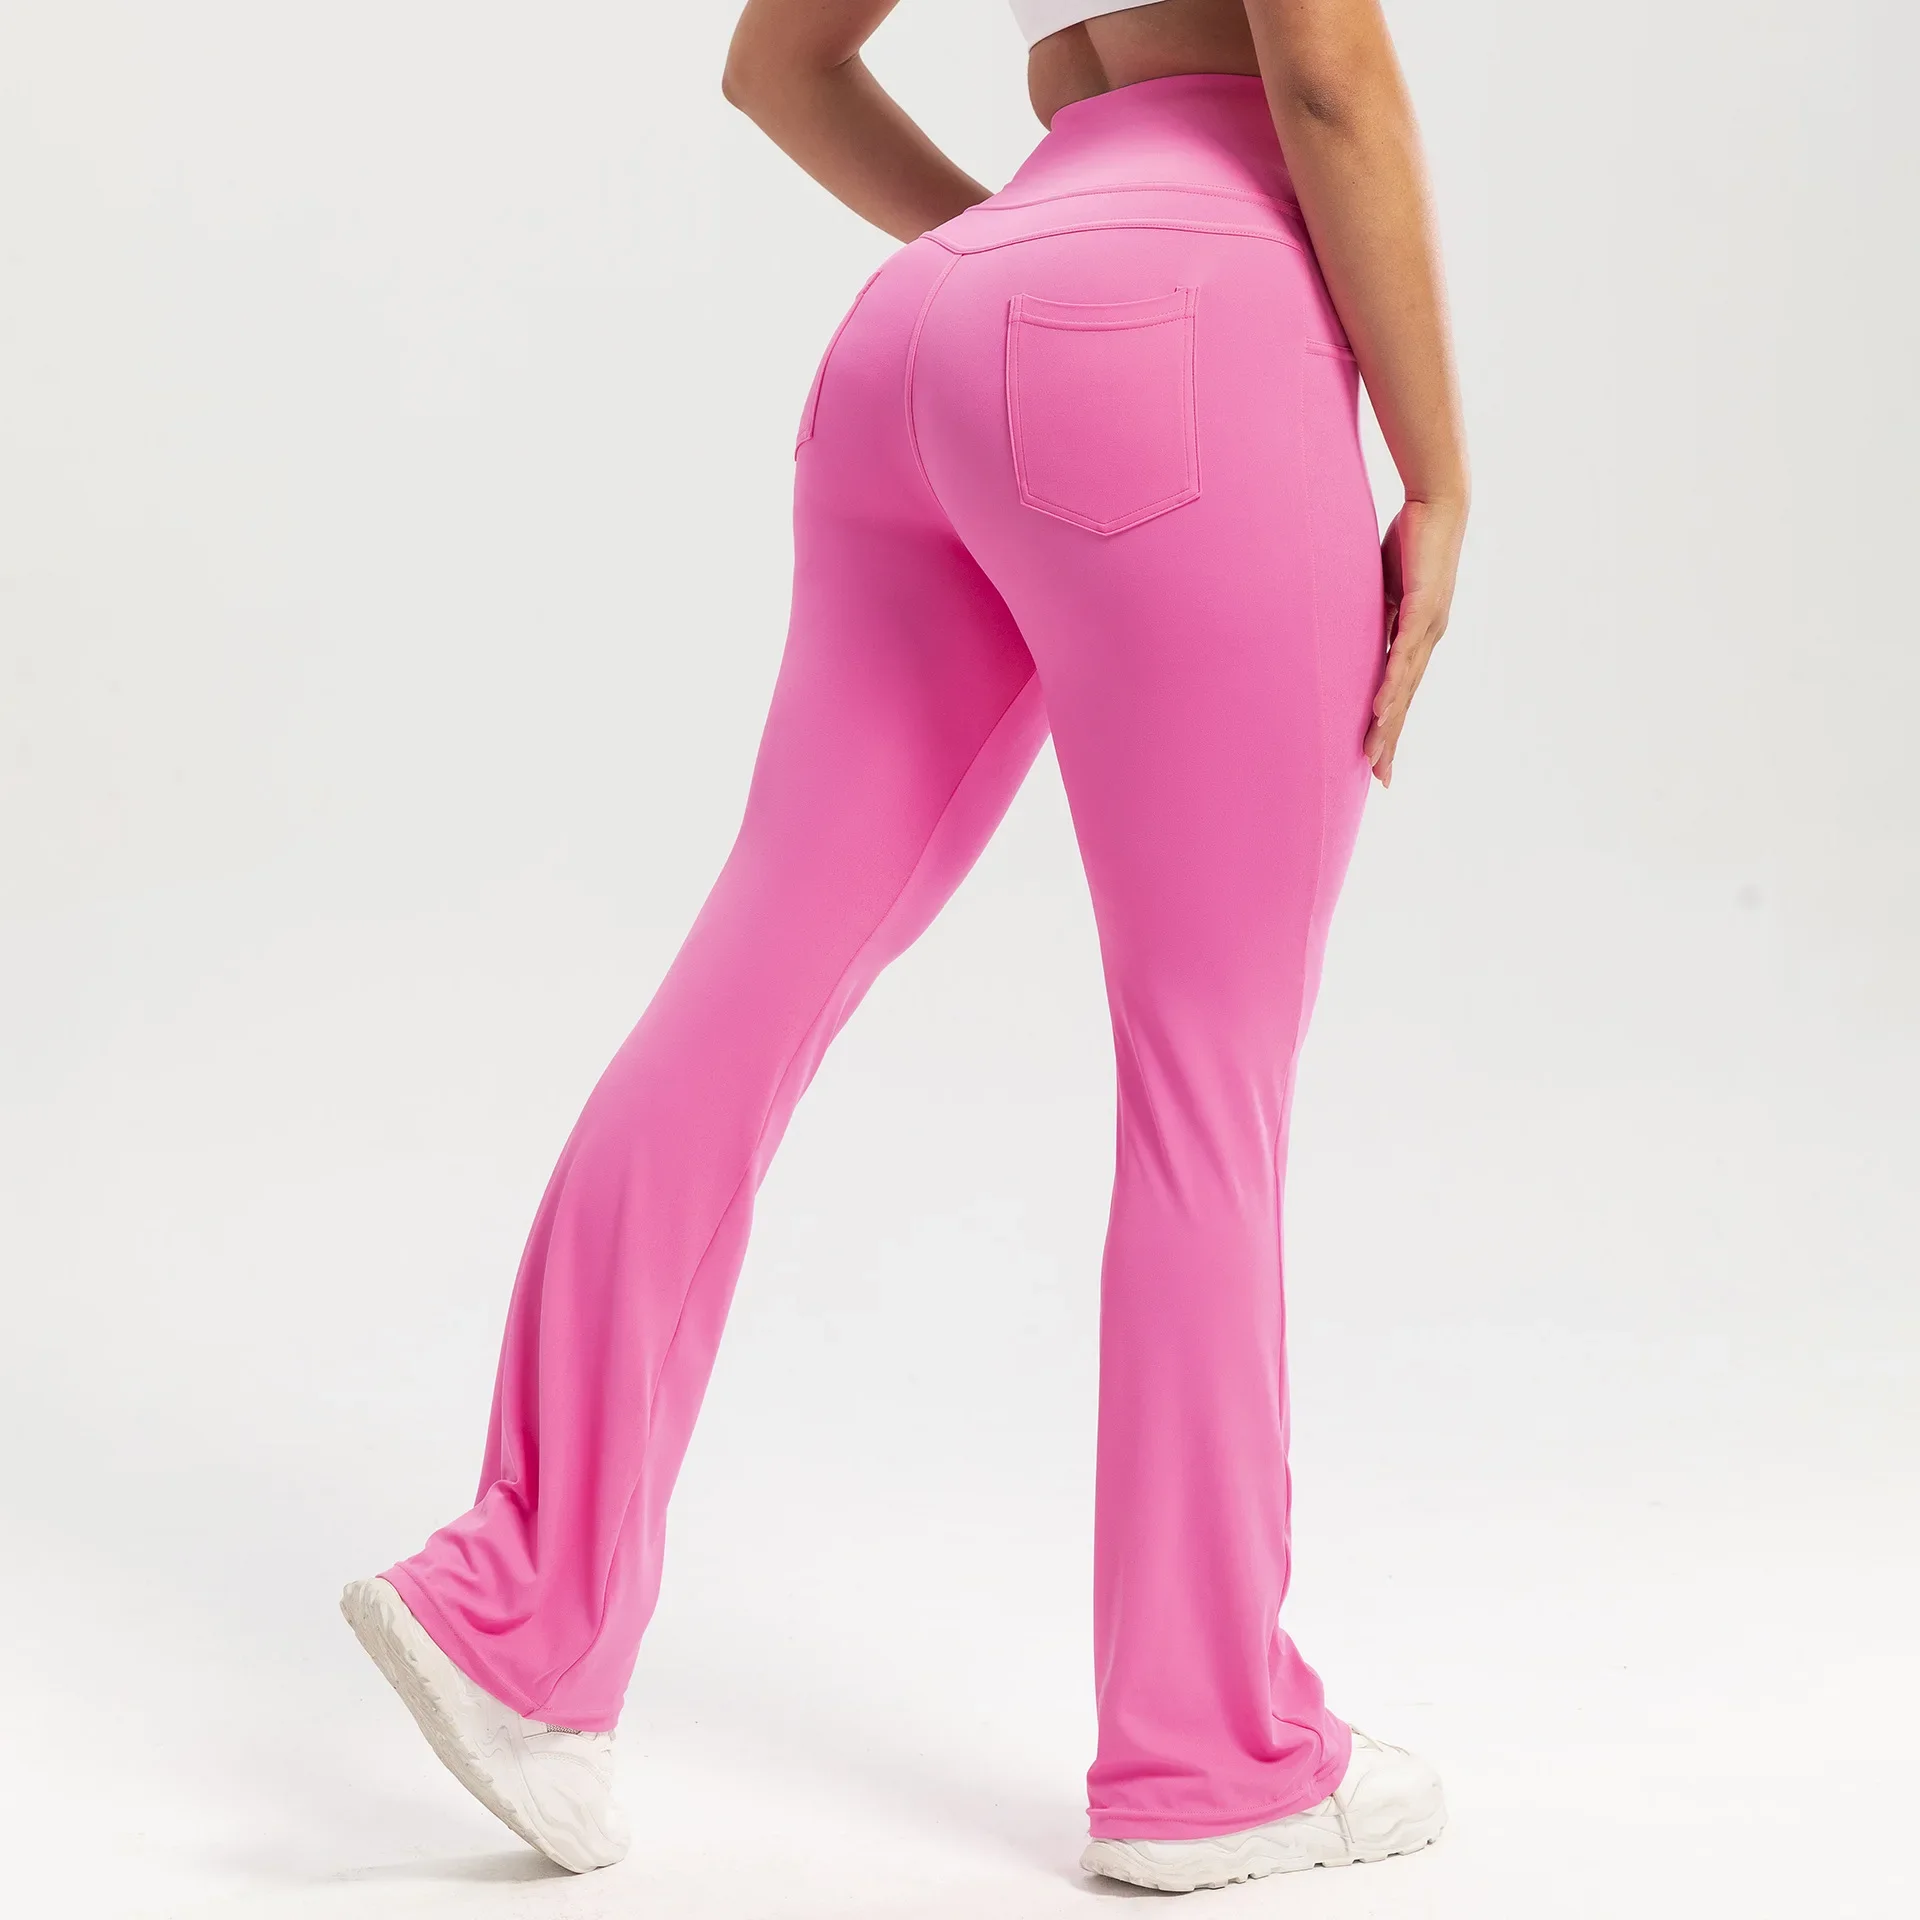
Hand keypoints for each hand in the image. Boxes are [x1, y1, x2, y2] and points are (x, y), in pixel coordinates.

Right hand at [1365, 495, 1463, 786]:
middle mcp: (1427, 639)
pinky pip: (1403, 653)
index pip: (1400, 692)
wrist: (1439, 503)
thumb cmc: (1410, 541)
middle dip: (1391, 740)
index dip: (1391, 728)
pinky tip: (1383, 709)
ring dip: (1389, 723)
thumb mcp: (1381, 588)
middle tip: (1380, 777)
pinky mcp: (1423, 607)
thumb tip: (1344, 633)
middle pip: (1404, 701)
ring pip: (1404, 686)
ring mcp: (1428, 626)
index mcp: (1417, 638)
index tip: (1380, 761)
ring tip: (1376, 753)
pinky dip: (1393, 684)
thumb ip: (1371, 615)